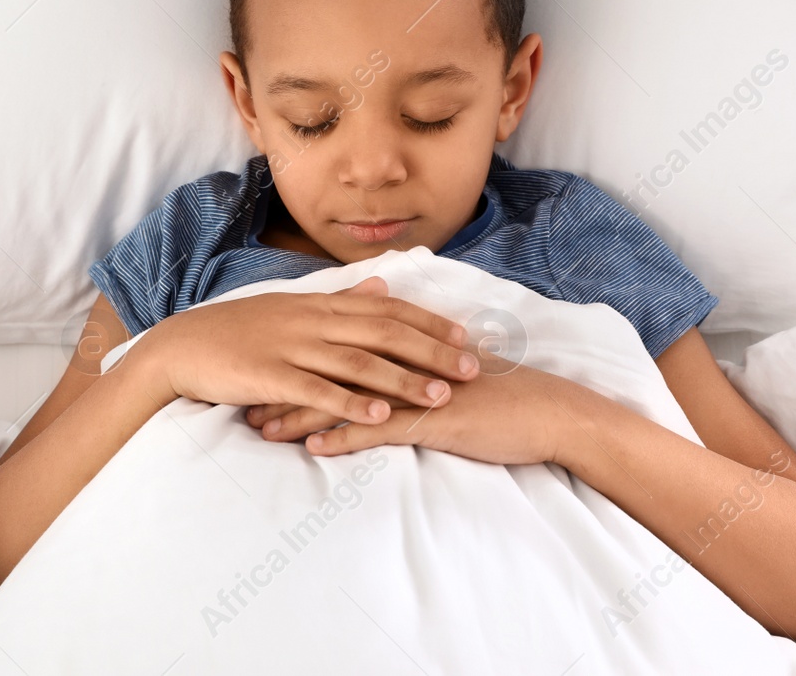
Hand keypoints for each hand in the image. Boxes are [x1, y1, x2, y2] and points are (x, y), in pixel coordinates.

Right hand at [129, 276, 479, 426]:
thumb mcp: (292, 307)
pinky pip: (317, 390)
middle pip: (383, 333)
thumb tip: (380, 286)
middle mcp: (312, 321)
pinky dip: (351, 403)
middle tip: (472, 369)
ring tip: (440, 397)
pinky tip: (380, 418)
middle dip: (431, 351)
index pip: (386, 309)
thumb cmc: (239, 332)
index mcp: (319, 304)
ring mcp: (291, 348)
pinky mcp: (270, 376)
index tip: (465, 336)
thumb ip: (339, 300)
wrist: (183, 348)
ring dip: (403, 380)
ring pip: (358, 362)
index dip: (428, 322)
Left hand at [247, 348, 572, 465]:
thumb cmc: (503, 397)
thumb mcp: (454, 373)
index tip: (265, 372)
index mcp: (409, 348)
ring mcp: (419, 388)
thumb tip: (387, 370)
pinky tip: (311, 449)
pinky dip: (342, 437)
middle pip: (332, 369)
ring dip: (301, 414)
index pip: (343, 350)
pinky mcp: (433, 418)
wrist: (549, 413)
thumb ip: (418, 364)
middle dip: (286, 386)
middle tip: (246, 400)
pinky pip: (379, 428)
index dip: (301, 361)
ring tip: (262, 428)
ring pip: (346, 399)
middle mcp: (407, 361)